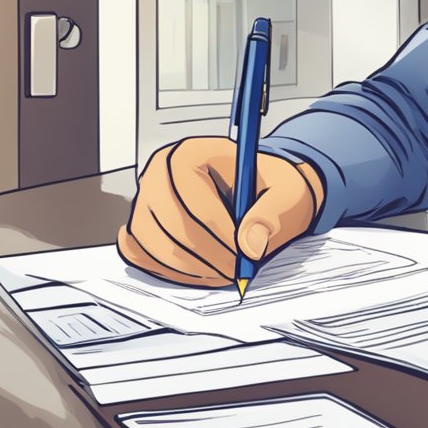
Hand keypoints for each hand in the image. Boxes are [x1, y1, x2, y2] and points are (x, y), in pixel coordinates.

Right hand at [116, 136, 323, 286]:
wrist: (258, 194)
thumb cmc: (268, 188)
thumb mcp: (286, 192)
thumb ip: (271, 214)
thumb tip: (251, 245)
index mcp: (189, 154)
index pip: (192, 199)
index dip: (218, 233)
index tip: (243, 253)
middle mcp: (158, 175)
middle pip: (170, 225)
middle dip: (208, 255)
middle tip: (237, 270)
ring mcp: (144, 203)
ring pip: (157, 247)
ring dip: (194, 268)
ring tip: (226, 269)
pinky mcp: (141, 228)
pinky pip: (146, 258)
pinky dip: (175, 272)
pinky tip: (205, 269)